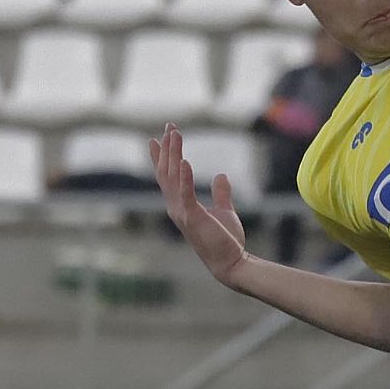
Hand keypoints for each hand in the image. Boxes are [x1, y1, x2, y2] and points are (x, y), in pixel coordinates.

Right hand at [150, 124, 247, 286]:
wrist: (231, 262)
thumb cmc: (226, 240)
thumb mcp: (224, 211)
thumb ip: (221, 193)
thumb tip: (220, 176)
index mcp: (181, 205)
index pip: (168, 176)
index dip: (162, 157)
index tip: (158, 138)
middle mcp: (176, 207)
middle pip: (167, 172)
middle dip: (167, 148)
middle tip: (169, 126)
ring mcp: (182, 212)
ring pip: (172, 177)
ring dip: (173, 154)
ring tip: (174, 133)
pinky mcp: (192, 217)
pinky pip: (185, 193)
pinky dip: (183, 177)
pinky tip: (183, 160)